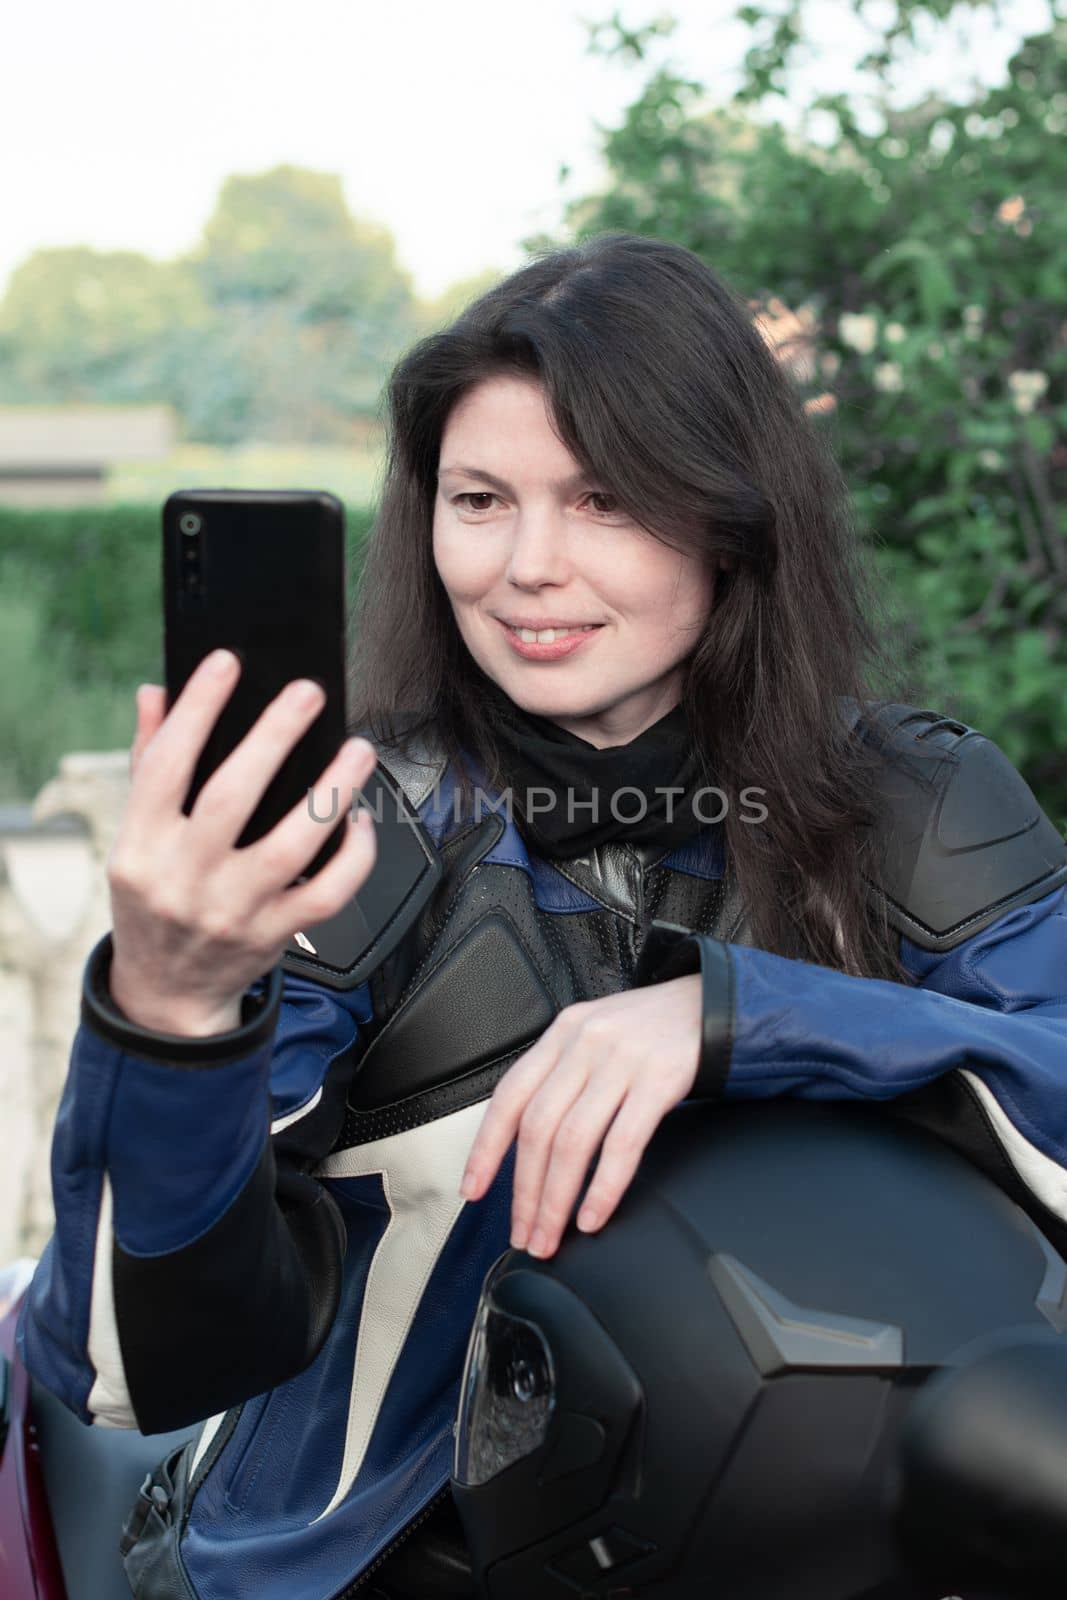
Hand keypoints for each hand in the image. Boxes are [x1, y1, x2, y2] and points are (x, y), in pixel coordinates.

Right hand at [106, 649, 377, 1035]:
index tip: (226, 663)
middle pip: (231, 796)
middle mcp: (184, 878)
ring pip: (291, 844)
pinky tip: (360, 820)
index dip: (197, 709)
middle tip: (307, 693)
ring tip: (356, 751)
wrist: (167, 992)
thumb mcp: (134, 838)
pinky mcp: (273, 935)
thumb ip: (148, 763)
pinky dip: (352, 855)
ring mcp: (231, 910)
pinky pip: (326, 892)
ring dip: (331, 792)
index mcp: (141, 846)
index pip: (165, 765)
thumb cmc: (154, 900)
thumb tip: (157, 693)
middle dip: (273, 737)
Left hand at [459, 976, 702, 1258]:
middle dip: (525, 1191)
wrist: (719, 1003)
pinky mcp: (660, 1078)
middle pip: (538, 1128)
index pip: (509, 1096)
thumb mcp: (597, 1036)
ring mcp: (622, 1059)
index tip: (473, 1190)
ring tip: (551, 1237)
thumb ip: (564, 1076)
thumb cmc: (654, 1031)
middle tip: (524, 1234)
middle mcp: (585, 1042)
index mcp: (562, 1033)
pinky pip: (622, 1144)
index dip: (486, 1148)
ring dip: (556, 1200)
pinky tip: (593, 1217)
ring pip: (573, 1141)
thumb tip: (530, 1147)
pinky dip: (602, 1188)